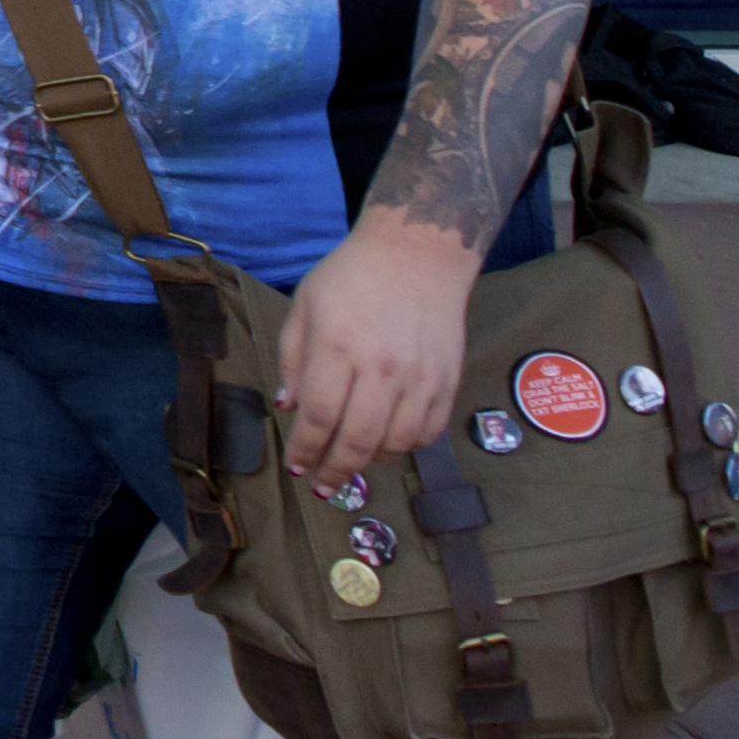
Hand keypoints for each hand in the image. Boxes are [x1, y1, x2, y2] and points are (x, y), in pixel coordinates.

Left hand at [273, 214, 480, 483]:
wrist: (418, 254)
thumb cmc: (351, 277)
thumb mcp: (305, 306)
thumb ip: (293, 359)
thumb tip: (289, 408)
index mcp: (339, 346)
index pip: (319, 416)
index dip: (305, 449)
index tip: (295, 466)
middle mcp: (382, 367)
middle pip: (357, 440)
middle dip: (335, 471)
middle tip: (321, 484)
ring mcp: (420, 377)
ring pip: (396, 444)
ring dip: (370, 461)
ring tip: (351, 458)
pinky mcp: (448, 381)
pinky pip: (428, 433)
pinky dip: (406, 446)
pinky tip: (387, 440)